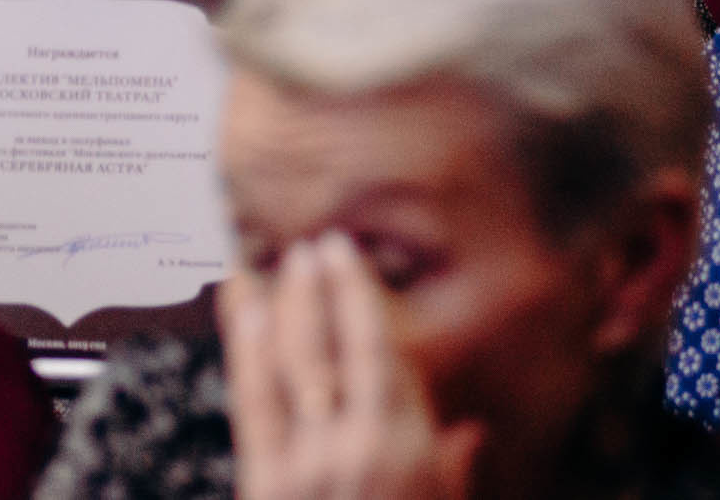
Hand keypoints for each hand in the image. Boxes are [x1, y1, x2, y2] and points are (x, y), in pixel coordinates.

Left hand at [219, 232, 479, 499]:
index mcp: (408, 446)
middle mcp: (361, 444)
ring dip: (287, 305)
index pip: (381, 350)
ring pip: (296, 363)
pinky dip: (249, 353)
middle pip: (337, 344)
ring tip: (279, 264)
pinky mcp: (268, 482)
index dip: (360, 295)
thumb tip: (474, 432)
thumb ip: (456, 468)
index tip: (346, 255)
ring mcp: (311, 461)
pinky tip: (245, 314)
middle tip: (312, 244)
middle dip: (324, 288)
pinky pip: (257, 405)